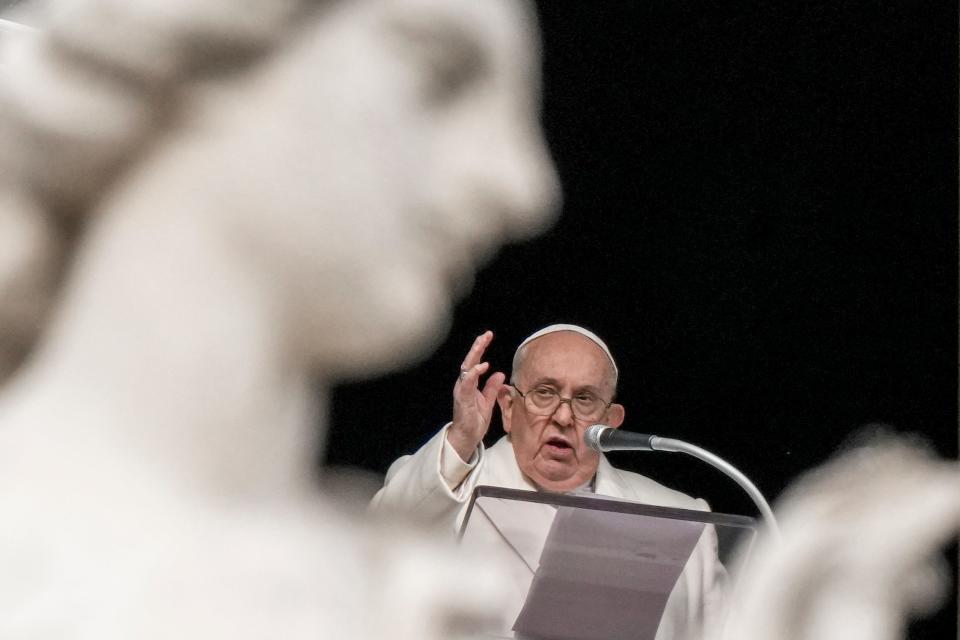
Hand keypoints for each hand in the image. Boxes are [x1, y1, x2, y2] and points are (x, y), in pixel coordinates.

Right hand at [447, 330, 504, 461]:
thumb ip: (492, 388)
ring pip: (466, 368)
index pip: (475, 362)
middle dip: (477, 347)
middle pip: (469, 361)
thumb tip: (500, 374)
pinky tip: (481, 366)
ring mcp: (462, 391)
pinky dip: (474, 374)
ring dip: (474, 355)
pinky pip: (467, 384)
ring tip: (482, 343)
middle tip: (486, 335)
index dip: (480, 349)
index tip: (488, 336)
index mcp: (470, 384)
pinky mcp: (462, 399)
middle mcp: (464, 384)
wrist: (467, 437)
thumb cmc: (475, 420)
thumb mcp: (488, 402)